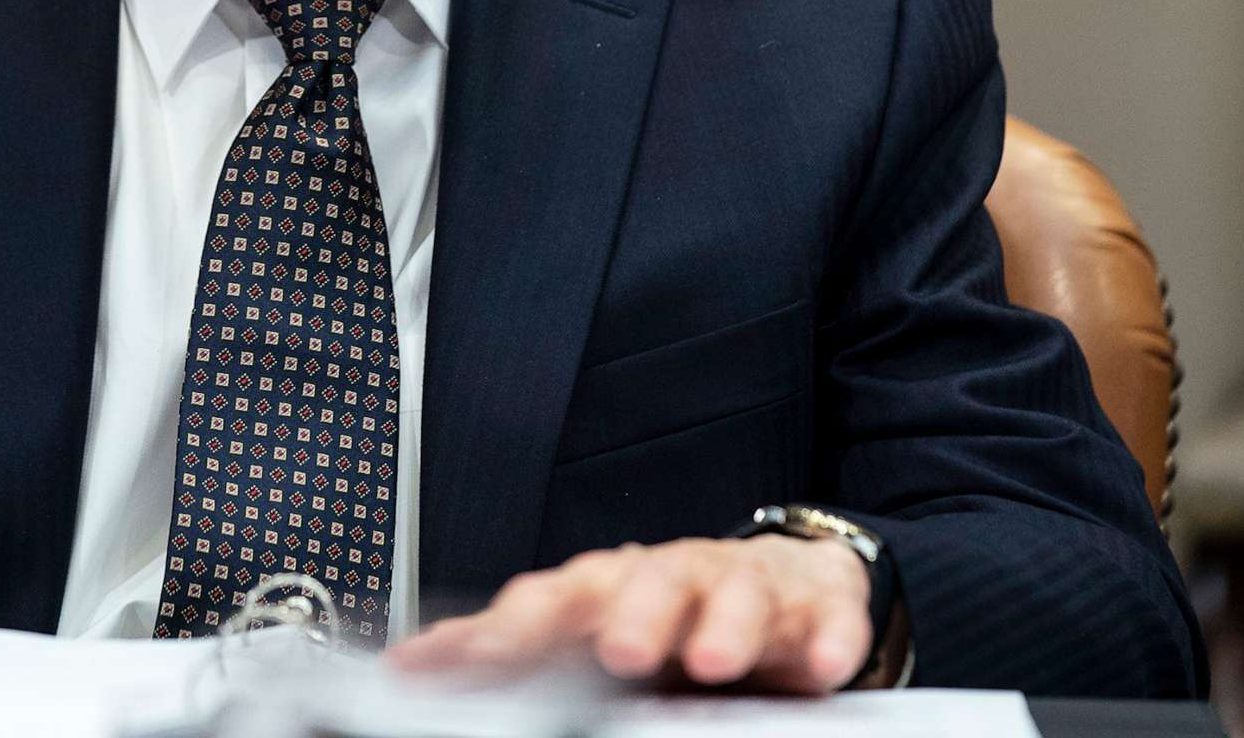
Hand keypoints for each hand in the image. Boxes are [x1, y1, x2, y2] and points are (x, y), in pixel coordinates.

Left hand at [392, 537, 880, 692]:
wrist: (780, 580)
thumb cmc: (667, 611)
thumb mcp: (590, 626)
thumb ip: (516, 645)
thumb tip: (417, 660)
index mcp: (604, 587)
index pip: (548, 599)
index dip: (509, 628)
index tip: (468, 661)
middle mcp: (667, 578)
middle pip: (645, 582)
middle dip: (631, 614)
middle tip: (618, 653)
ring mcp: (742, 589)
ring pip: (732, 593)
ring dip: (721, 624)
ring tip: (711, 659)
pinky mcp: (813, 607)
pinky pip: (824, 620)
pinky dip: (826, 640)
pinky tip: (822, 664)